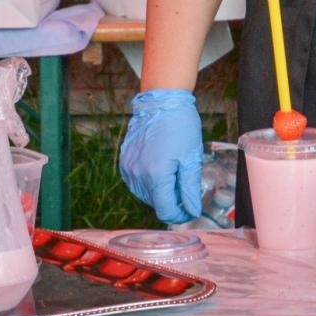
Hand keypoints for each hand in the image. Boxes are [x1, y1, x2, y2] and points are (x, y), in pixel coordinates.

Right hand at [118, 89, 203, 223]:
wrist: (161, 101)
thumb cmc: (180, 126)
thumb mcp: (191, 158)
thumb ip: (190, 189)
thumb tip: (192, 211)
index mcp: (156, 176)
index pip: (166, 211)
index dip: (180, 214)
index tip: (190, 209)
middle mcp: (138, 175)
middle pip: (155, 203)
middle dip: (171, 199)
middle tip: (185, 183)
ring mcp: (128, 168)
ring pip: (145, 194)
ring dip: (160, 191)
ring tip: (173, 171)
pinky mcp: (124, 160)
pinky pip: (136, 181)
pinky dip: (148, 181)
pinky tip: (159, 166)